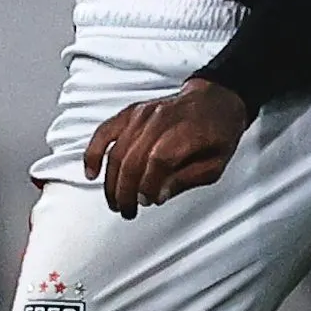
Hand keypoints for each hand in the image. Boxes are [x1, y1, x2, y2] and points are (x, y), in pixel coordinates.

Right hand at [82, 79, 249, 218]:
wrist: (217, 99)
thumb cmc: (219, 132)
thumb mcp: (216, 164)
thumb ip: (186, 180)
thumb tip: (157, 196)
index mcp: (185, 132)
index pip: (158, 161)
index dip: (148, 185)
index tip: (147, 201)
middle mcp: (161, 119)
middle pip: (133, 158)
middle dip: (125, 190)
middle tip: (127, 210)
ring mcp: (144, 113)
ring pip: (117, 150)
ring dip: (111, 181)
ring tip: (114, 202)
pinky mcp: (132, 112)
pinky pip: (106, 131)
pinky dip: (94, 152)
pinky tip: (91, 172)